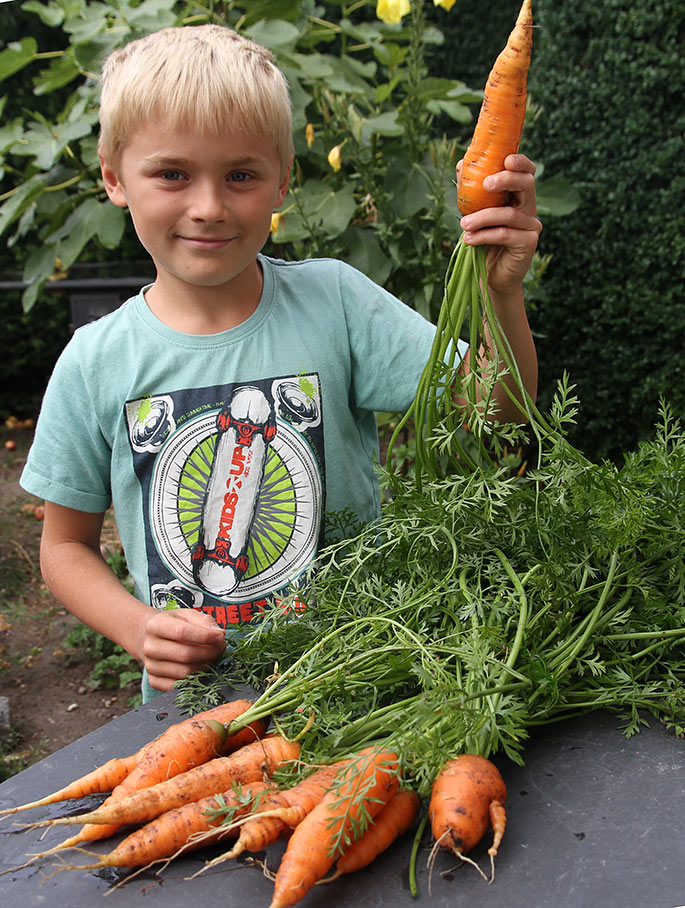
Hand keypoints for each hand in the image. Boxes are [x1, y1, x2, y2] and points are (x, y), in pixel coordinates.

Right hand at [141, 608, 226, 691]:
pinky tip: (200, 668)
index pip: (181, 632)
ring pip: (185, 673)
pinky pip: (179, 686)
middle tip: (221, 648)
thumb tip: (219, 635)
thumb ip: (204, 621)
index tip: (220, 636)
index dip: (205, 636)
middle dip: (210, 653)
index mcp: (155, 626)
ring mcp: (150, 666)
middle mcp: (149, 647)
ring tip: (212, 657)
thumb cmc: (174, 624)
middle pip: (185, 655)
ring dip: (205, 666)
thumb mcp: (187, 615)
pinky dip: (195, 679)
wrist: (152, 638)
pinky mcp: (154, 681)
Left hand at [458, 153, 541, 297]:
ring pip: (508, 213)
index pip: (526, 172)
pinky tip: (469, 239)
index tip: (506, 159)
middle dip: (506, 180)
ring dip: (482, 217)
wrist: (490, 276)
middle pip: (526, 184)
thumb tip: (462, 164)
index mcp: (519, 197)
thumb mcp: (475, 213)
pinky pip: (505, 234)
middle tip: (485, 184)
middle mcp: (529, 208)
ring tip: (463, 224)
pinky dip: (484, 235)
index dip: (520, 162)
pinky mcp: (528, 243)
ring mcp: (531, 226)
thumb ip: (471, 191)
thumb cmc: (483, 242)